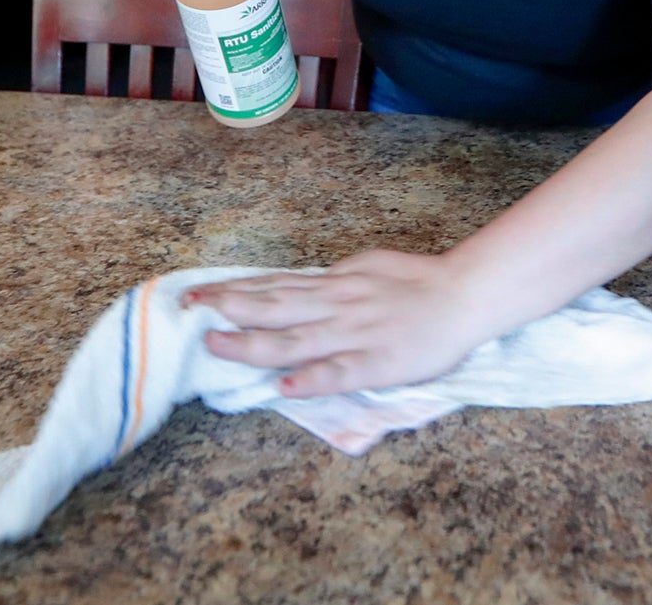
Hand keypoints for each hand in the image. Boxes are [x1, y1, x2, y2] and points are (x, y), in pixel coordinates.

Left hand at [182, 251, 495, 397]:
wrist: (466, 296)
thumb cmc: (418, 281)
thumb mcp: (368, 266)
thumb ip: (333, 280)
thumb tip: (302, 285)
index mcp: (335, 284)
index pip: (275, 285)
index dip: (234, 289)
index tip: (197, 292)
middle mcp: (336, 306)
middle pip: (273, 307)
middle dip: (226, 309)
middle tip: (186, 310)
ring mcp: (355, 334)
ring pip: (295, 339)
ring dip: (252, 343)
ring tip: (216, 345)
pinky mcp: (377, 362)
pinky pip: (339, 371)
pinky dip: (310, 378)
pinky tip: (284, 386)